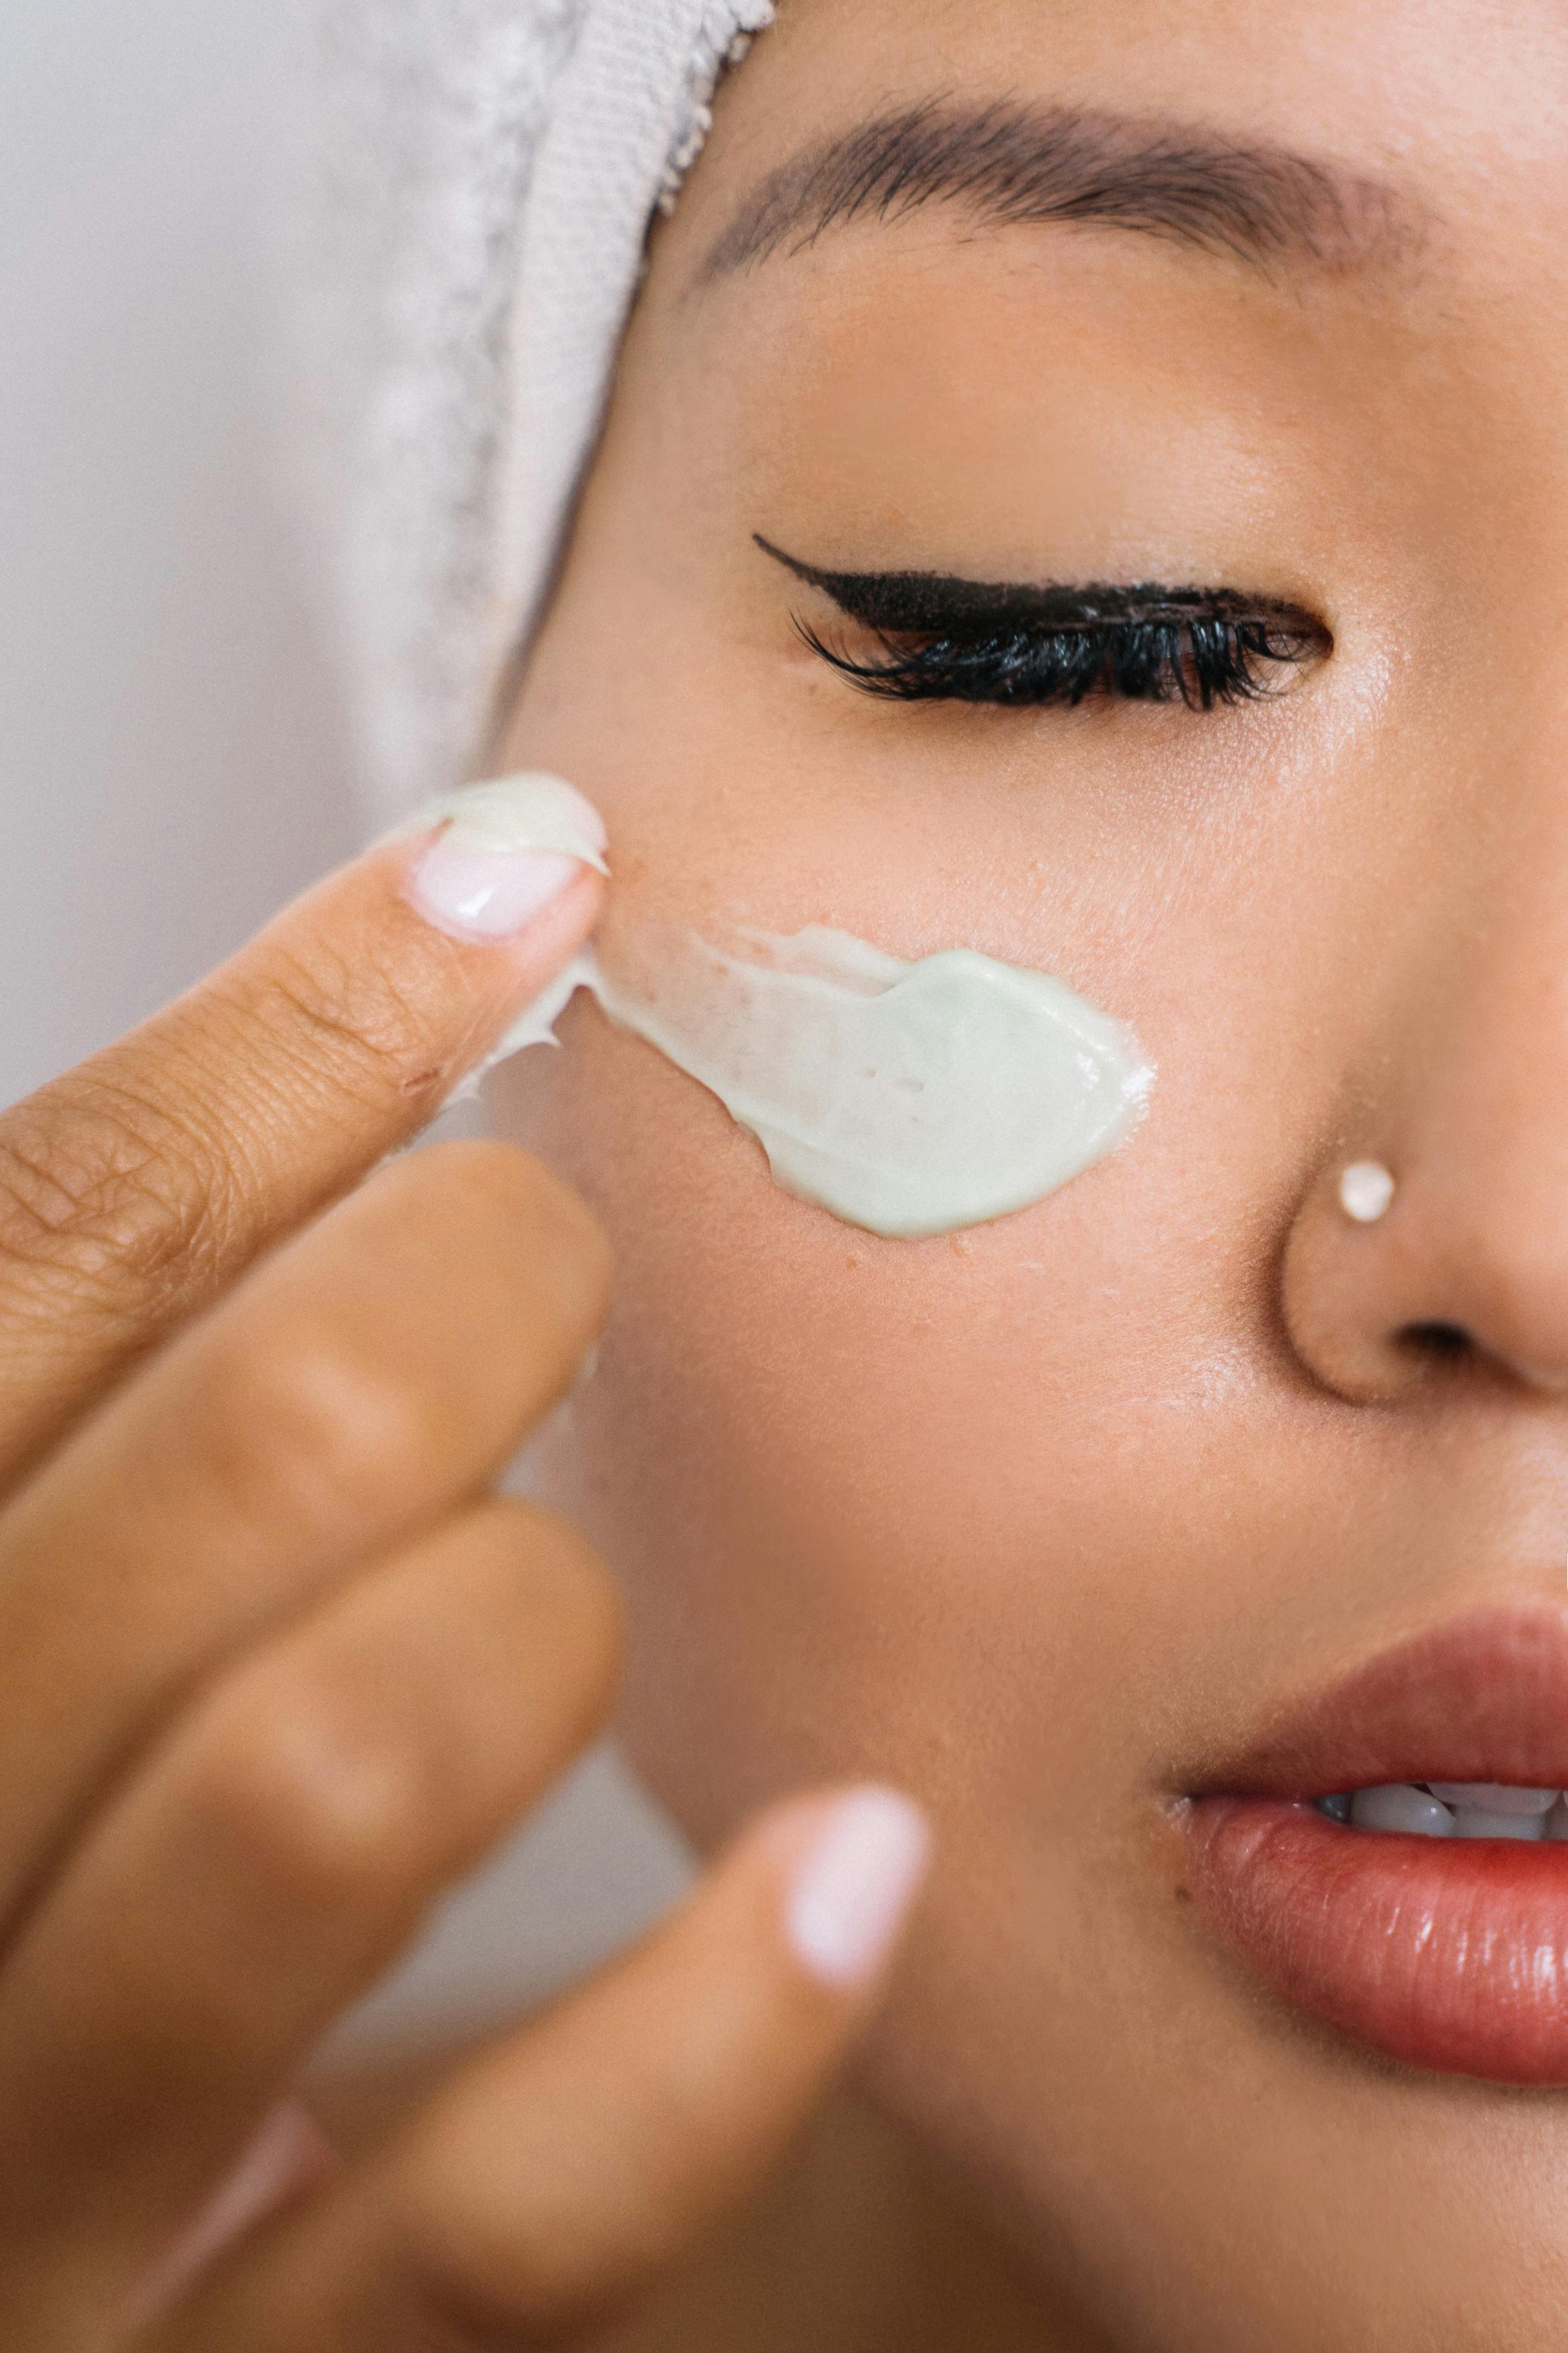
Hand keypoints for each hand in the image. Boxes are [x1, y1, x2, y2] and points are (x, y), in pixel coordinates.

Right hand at [0, 801, 929, 2347]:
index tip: (523, 862)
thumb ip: (127, 1366)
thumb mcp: (13, 1582)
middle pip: (239, 1453)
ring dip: (536, 1607)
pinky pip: (502, 2209)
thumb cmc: (37, 1849)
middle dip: (474, 1285)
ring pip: (341, 1764)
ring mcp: (38, 2167)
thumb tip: (414, 960)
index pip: (45, 1240)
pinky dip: (710, 2016)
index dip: (294, 1016)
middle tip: (550, 1258)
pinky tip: (855, 1859)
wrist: (45, 2259)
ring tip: (565, 1583)